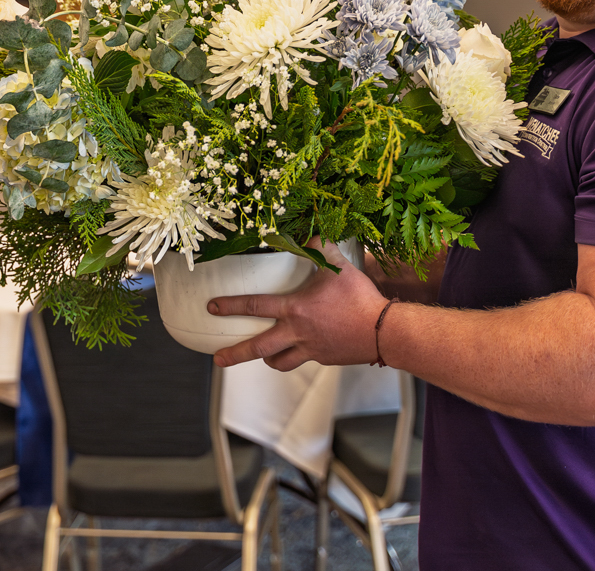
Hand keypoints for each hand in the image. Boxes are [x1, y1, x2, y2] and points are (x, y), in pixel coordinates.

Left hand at [207, 240, 388, 370]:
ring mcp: (310, 349)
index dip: (230, 306)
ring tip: (264, 356)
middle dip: (235, 354)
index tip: (211, 307)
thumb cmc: (359, 298)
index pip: (255, 306)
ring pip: (279, 361)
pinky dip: (298, 354)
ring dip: (268, 359)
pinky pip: (304, 359)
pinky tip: (303, 346)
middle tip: (217, 359)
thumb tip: (312, 233)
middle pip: (258, 347)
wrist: (384, 331)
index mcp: (295, 309)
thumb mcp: (339, 266)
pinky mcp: (324, 358)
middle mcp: (297, 332)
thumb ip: (322, 248)